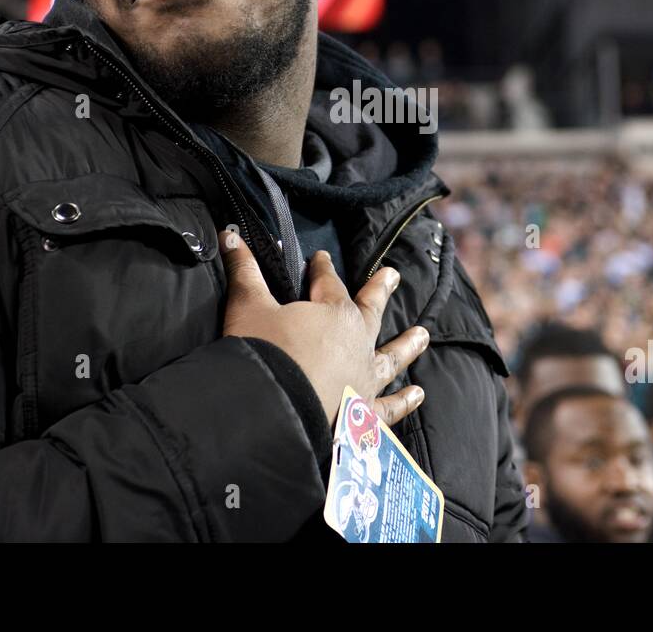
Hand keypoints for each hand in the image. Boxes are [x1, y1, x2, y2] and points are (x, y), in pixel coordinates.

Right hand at [219, 229, 428, 427]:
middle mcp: (358, 343)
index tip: (321, 257)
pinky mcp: (364, 415)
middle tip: (393, 276)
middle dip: (379, 291)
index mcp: (334, 314)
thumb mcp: (248, 308)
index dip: (322, 268)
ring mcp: (365, 380)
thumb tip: (229, 235)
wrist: (273, 415)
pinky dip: (403, 401)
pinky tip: (417, 394)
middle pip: (370, 311)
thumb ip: (244, 272)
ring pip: (391, 357)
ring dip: (407, 345)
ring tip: (423, 335)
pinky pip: (390, 407)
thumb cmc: (264, 354)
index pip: (328, 282)